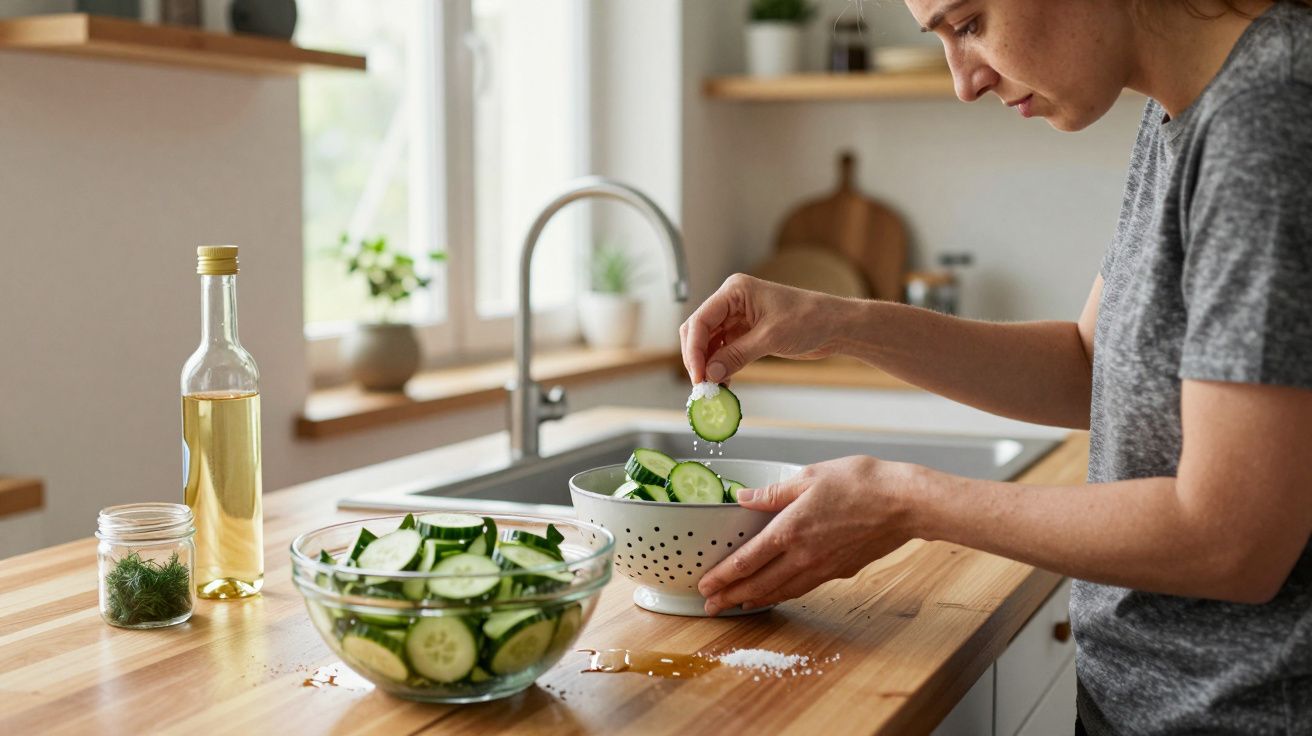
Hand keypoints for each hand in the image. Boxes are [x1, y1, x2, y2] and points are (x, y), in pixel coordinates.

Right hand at [679, 274, 845, 383]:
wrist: (834, 325)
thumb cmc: (810, 318)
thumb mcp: (770, 338)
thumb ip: (735, 356)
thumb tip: (710, 374)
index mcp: (735, 291)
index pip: (701, 320)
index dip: (694, 349)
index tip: (697, 374)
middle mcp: (732, 302)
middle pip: (699, 330)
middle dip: (697, 357)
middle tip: (702, 384)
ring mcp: (738, 317)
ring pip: (709, 343)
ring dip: (708, 365)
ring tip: (713, 387)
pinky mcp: (745, 333)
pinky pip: (723, 350)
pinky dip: (720, 366)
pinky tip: (723, 382)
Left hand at [696, 455, 925, 615]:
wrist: (904, 504)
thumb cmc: (860, 483)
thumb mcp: (810, 476)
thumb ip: (773, 492)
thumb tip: (742, 498)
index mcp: (790, 530)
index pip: (746, 561)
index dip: (722, 577)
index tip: (704, 586)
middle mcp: (802, 555)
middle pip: (758, 584)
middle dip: (731, 598)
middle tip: (710, 607)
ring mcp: (822, 567)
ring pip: (781, 591)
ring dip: (754, 601)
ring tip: (736, 606)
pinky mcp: (839, 571)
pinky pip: (802, 588)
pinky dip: (782, 595)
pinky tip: (776, 594)